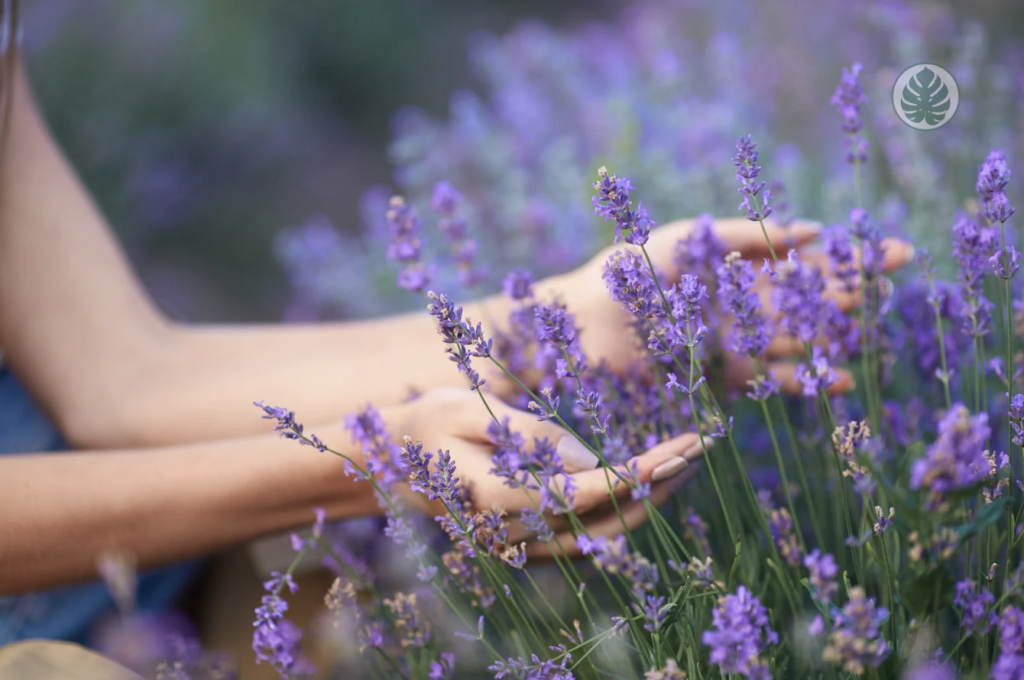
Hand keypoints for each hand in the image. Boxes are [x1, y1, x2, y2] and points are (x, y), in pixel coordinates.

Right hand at [387, 388, 703, 555]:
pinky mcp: (521, 541)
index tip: (684, 444)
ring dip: (647, 500)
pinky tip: (642, 481)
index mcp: (504, 500)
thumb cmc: (425, 426)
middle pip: (609, 521)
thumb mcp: (471, 412)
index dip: (644, 471)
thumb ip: (532, 437)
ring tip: (684, 461)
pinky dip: (620, 509)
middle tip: (701, 447)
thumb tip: (593, 461)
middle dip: (661, 484)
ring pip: (601, 534)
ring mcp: (519, 544)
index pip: (593, 493)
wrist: (381, 467)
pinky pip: (584, 534)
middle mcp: (517, 533)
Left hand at [537, 216, 914, 394]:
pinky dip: (800, 380)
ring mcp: (732, 340)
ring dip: (832, 339)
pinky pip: (767, 379)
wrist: (581, 323)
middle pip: (808, 297)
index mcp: (734, 265)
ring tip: (872, 341)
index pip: (802, 259)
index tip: (895, 252)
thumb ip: (750, 236)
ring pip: (795, 340)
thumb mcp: (691, 239)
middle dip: (853, 289)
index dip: (847, 256)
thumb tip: (812, 230)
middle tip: (903, 279)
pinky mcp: (718, 375)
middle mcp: (739, 302)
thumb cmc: (626, 271)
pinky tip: (835, 381)